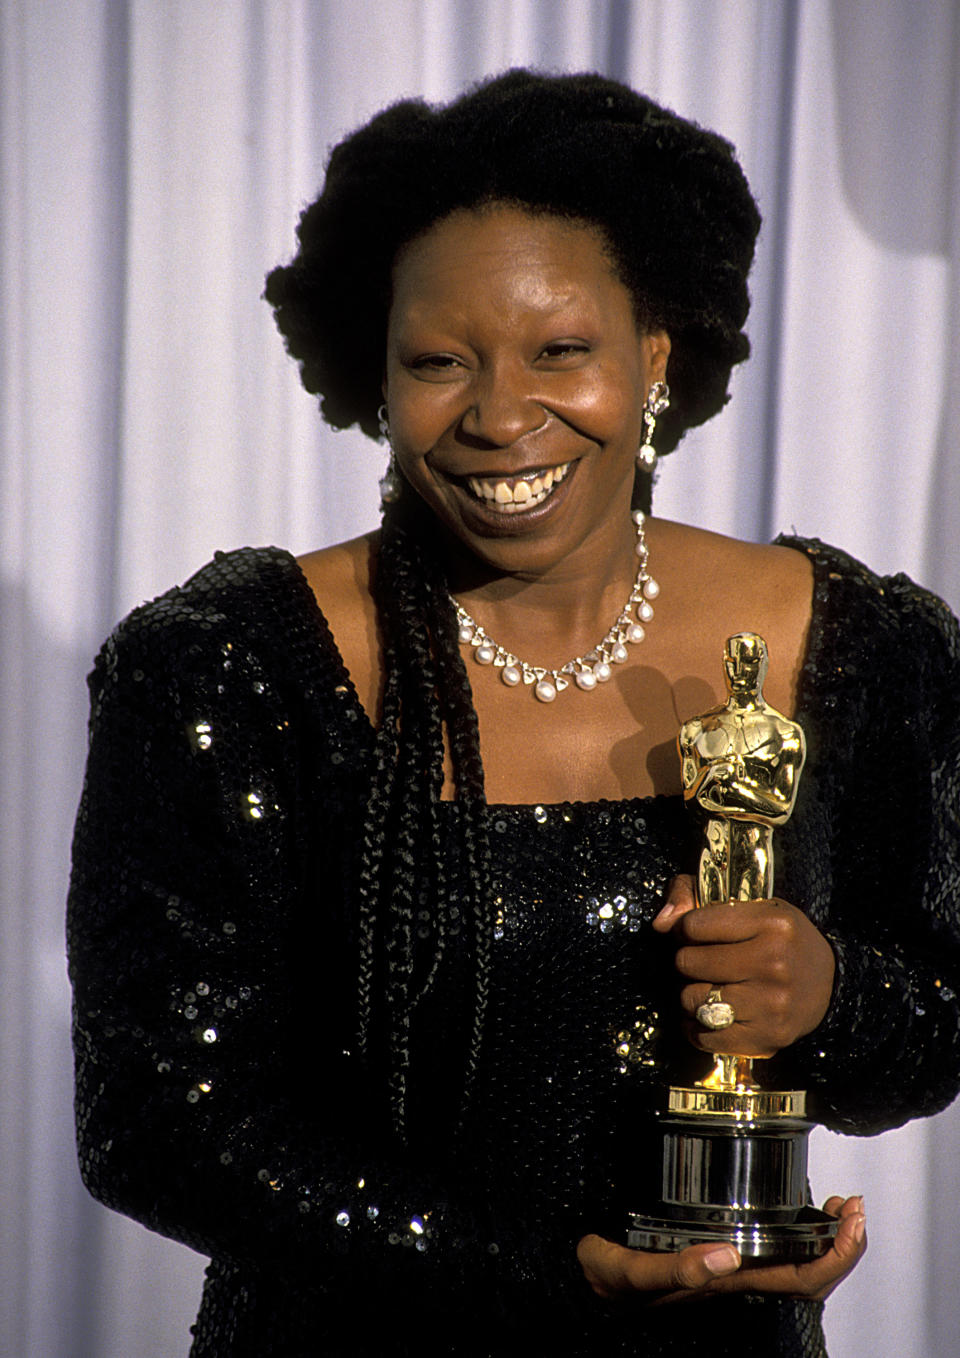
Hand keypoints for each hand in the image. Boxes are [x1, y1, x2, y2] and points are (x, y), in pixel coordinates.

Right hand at [577, 1195, 865, 1304]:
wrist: (584, 1280)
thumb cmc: (605, 1279)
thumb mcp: (630, 1272)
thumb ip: (674, 1269)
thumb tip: (724, 1255)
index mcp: (724, 1285)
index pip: (799, 1281)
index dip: (834, 1257)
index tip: (849, 1222)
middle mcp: (736, 1280)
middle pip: (811, 1278)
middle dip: (843, 1245)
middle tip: (854, 1209)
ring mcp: (731, 1269)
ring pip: (799, 1266)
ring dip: (828, 1239)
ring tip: (841, 1208)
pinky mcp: (719, 1251)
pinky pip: (775, 1252)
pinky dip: (802, 1232)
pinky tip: (807, 1214)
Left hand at [652, 875, 834, 1055]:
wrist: (829, 984)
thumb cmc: (781, 940)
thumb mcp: (752, 905)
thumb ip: (696, 897)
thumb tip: (661, 923)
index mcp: (771, 924)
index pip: (694, 925)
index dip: (686, 930)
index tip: (696, 934)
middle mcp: (774, 963)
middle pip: (688, 963)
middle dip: (688, 962)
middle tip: (704, 963)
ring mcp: (772, 1004)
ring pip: (693, 1000)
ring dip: (692, 995)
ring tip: (711, 988)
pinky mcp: (767, 1037)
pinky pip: (705, 1037)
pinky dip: (697, 1028)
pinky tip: (710, 1016)